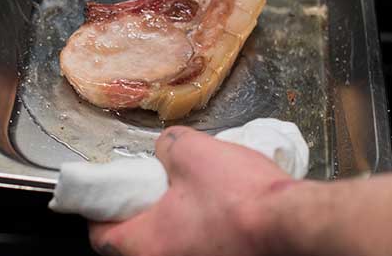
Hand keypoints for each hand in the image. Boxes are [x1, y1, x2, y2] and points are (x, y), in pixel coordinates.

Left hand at [89, 125, 294, 255]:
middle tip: (152, 189)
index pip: (102, 238)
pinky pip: (198, 247)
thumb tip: (165, 149)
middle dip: (142, 215)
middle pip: (138, 243)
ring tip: (191, 194)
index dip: (99, 214)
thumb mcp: (193, 152)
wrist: (291, 224)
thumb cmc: (239, 198)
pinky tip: (218, 207)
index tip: (106, 199)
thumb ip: (168, 146)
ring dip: (174, 222)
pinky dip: (200, 230)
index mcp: (149, 244)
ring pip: (171, 246)